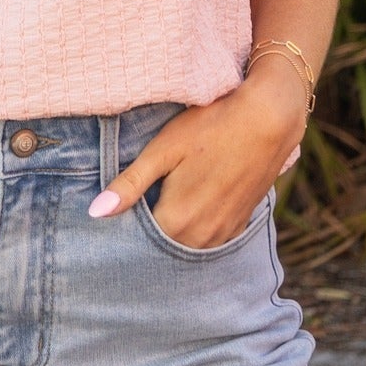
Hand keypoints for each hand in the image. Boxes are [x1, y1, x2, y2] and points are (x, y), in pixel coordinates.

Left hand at [89, 70, 307, 247]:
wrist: (269, 120)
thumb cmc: (211, 127)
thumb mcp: (163, 150)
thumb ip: (130, 185)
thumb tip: (95, 213)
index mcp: (176, 221)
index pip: (137, 238)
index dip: (124, 223)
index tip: (120, 206)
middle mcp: (201, 237)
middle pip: (161, 245)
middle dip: (147, 231)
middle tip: (139, 201)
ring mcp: (224, 234)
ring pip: (185, 244)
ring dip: (173, 231)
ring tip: (164, 201)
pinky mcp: (240, 225)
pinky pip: (209, 238)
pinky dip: (195, 229)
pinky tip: (192, 203)